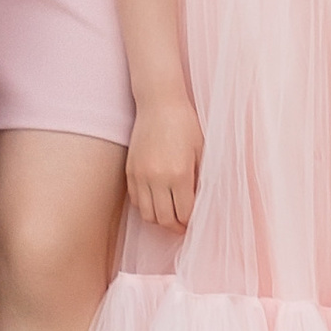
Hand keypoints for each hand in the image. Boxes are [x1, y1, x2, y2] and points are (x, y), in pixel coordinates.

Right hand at [125, 96, 200, 233]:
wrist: (159, 103)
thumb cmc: (185, 124)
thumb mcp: (201, 152)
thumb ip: (199, 180)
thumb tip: (198, 203)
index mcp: (180, 174)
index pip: (183, 214)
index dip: (190, 222)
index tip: (194, 222)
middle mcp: (158, 178)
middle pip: (164, 219)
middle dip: (175, 226)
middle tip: (183, 225)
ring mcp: (141, 175)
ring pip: (147, 214)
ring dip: (159, 219)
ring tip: (169, 214)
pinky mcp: (130, 170)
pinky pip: (136, 200)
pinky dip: (145, 205)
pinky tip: (156, 199)